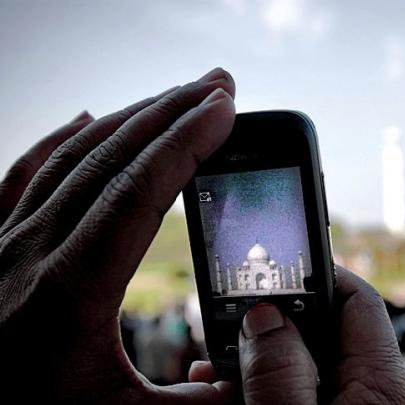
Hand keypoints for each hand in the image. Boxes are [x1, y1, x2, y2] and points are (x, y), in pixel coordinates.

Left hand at [0, 68, 236, 403]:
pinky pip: (22, 173)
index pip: (138, 192)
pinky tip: (85, 115)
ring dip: (129, 118)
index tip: (226, 108)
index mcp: (69, 292)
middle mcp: (31, 252)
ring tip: (176, 96)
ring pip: (72, 156)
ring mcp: (5, 243)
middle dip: (171, 112)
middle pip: (111, 158)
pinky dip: (60, 138)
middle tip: (219, 85)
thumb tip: (254, 385)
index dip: (187, 143)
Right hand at [189, 266, 404, 403]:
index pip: (357, 299)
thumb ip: (279, 374)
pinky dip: (250, 387)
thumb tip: (263, 317)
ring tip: (206, 367)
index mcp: (378, 382)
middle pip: (316, 327)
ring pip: (292, 362)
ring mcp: (338, 403)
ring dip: (248, 359)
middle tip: (224, 322)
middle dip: (266, 321)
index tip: (269, 262)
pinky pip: (284, 390)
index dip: (315, 270)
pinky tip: (215, 390)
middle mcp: (362, 389)